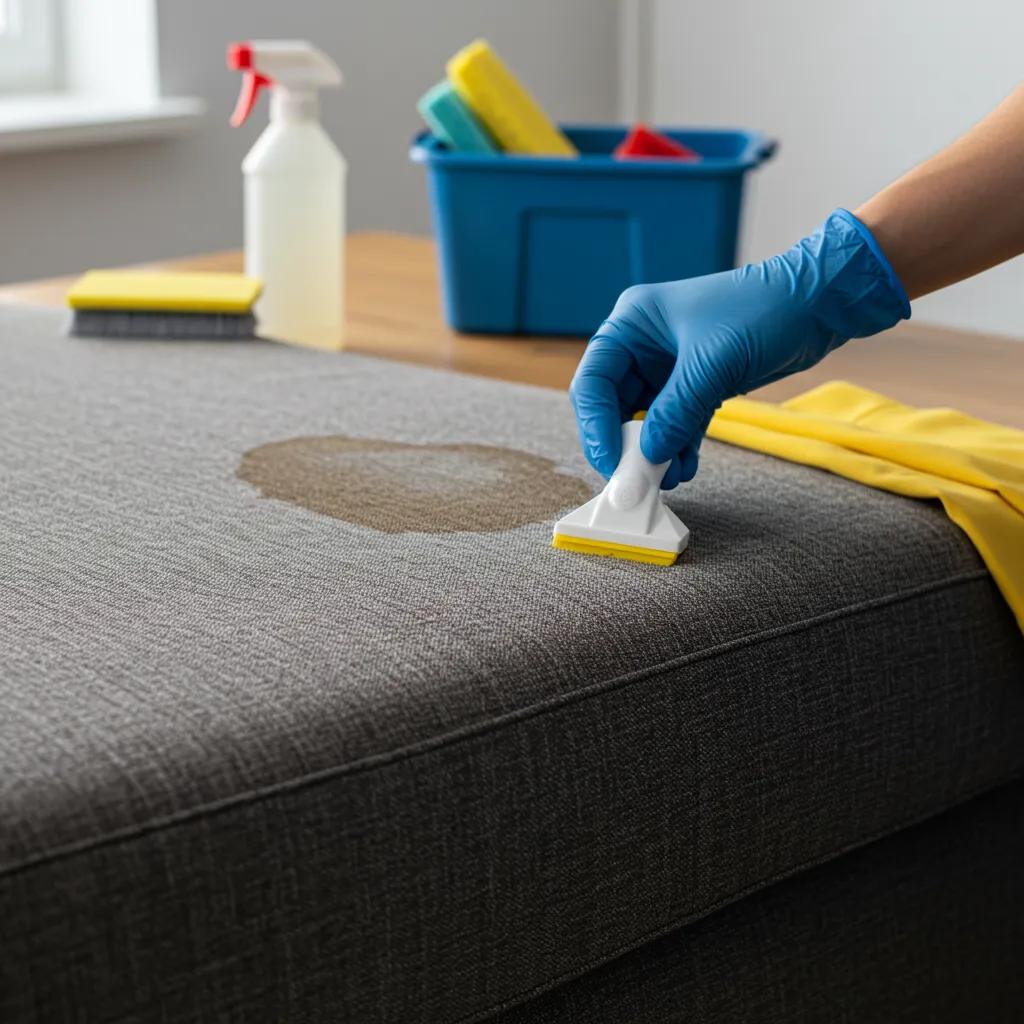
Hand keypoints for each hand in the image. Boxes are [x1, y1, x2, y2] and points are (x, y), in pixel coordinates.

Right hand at [569, 209, 909, 487]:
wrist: (819, 302)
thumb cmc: (764, 311)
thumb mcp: (712, 364)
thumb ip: (674, 414)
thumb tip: (646, 460)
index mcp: (633, 323)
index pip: (594, 382)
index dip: (595, 426)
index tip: (610, 464)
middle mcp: (642, 345)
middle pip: (612, 406)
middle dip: (625, 446)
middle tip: (634, 482)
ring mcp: (667, 367)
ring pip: (643, 421)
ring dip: (652, 452)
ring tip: (667, 479)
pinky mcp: (693, 384)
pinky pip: (672, 424)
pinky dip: (676, 448)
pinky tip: (685, 468)